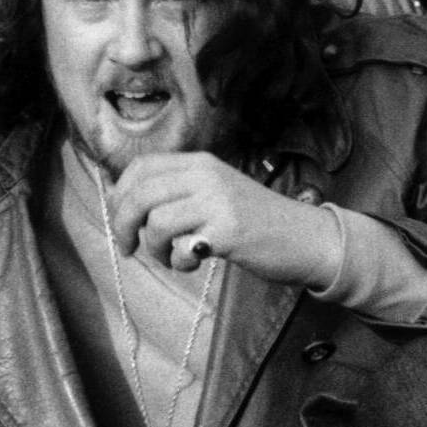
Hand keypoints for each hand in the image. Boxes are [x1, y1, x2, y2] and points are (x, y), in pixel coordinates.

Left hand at [106, 152, 340, 285]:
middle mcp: (206, 175)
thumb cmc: (256, 222)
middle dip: (123, 224)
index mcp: (200, 163)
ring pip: (156, 221)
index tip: (120, 219)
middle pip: (140, 193)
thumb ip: (179, 193)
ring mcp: (218, 201)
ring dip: (153, 247)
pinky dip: (178, 261)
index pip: (141, 168)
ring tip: (170, 258)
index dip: (120, 195)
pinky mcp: (228, 230)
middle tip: (128, 247)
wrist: (306, 237)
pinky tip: (194, 264)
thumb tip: (126, 206)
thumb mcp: (216, 193)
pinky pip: (181, 246)